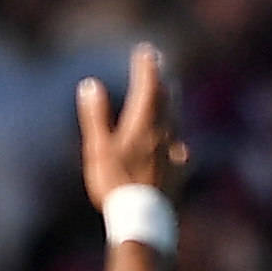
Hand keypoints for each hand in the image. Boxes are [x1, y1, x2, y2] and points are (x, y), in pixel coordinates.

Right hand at [76, 42, 188, 205]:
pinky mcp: (180, 173)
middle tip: (160, 65)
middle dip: (161, 80)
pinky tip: (181, 147)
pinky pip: (181, 149)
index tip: (146, 51)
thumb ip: (95, 115)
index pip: (148, 87)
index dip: (147, 67)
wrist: (144, 220)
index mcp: (143, 124)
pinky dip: (177, 139)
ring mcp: (174, 153)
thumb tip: (90, 84)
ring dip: (172, 103)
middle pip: (166, 100)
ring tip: (172, 92)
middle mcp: (163, 134)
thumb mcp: (98, 148)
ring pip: (175, 121)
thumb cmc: (116, 183)